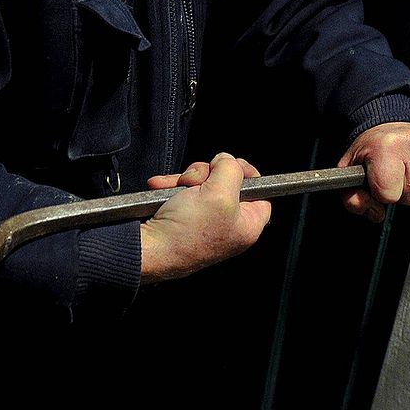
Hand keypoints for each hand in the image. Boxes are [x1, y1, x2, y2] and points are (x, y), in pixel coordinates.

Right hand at [140, 153, 271, 282]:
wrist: (148, 249)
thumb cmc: (185, 234)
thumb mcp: (219, 193)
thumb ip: (230, 169)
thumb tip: (226, 160)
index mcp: (247, 224)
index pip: (262, 191)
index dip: (248, 173)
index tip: (233, 164)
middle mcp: (229, 224)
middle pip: (228, 181)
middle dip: (207, 174)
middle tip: (198, 183)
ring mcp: (206, 220)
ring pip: (203, 183)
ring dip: (186, 179)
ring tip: (177, 190)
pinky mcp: (185, 217)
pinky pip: (183, 191)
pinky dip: (172, 187)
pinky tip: (162, 190)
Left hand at [338, 122, 409, 222]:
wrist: (387, 122)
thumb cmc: (370, 148)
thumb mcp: (349, 171)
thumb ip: (352, 198)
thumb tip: (376, 213)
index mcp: (385, 147)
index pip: (388, 194)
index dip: (381, 194)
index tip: (378, 182)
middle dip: (400, 194)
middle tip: (393, 178)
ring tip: (406, 173)